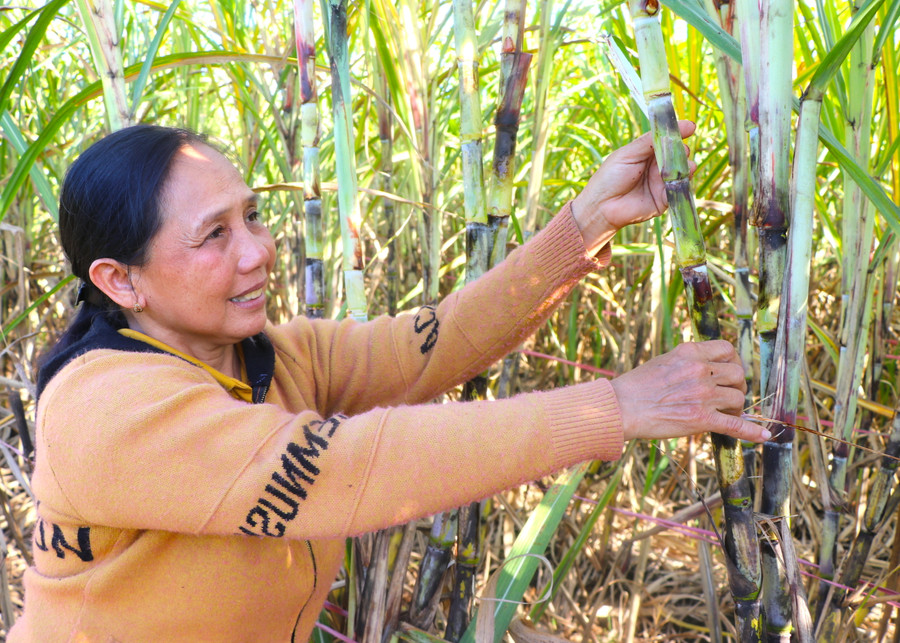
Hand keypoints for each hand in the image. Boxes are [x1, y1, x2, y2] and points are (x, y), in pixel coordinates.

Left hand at [571, 120, 695, 253]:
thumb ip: (648, 142)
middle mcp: (657, 167)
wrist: (602, 206)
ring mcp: (662, 183)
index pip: (667, 140)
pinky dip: (682, 185)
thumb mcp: (628, 154)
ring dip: (687, 167)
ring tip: (685, 166)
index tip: (690, 127)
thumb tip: (671, 128)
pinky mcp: (664, 200)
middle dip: (682, 151)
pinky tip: (681, 180)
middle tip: (681, 150)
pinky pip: (679, 191)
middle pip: (678, 155)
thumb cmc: (610, 177)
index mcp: (647, 153)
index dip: (678, 132)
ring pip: (683, 172)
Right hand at [609, 340, 768, 442]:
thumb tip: (704, 368)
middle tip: (729, 396)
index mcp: (689, 352)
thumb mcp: (663, 361)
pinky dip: (751, 432)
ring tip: (728, 413)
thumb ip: (686, 362)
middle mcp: (700, 370)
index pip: (727, 349)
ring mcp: (702, 394)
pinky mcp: (701, 418)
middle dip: (738, 386)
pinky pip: (735, 425)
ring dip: (737, 407)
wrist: (620, 407)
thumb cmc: (635, 386)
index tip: (730, 372)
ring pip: (738, 398)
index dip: (734, 361)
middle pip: (737, 375)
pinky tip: (763, 436)